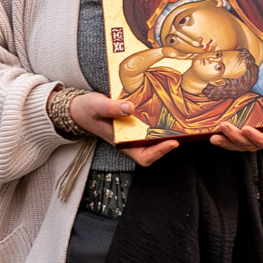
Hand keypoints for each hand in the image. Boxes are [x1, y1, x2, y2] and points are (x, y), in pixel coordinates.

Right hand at [63, 88, 180, 167]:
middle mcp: (130, 140)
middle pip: (155, 148)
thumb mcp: (97, 106)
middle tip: (184, 130)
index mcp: (121, 143)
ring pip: (155, 136)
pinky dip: (160, 120)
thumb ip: (112, 107)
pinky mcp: (135, 122)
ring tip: (180, 120)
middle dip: (170, 141)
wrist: (78, 108)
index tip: (172, 142)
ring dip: (167, 130)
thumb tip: (130, 108)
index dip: (159, 152)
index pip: (144, 156)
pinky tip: (168, 108)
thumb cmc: (86, 110)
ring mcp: (133, 132)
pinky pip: (151, 125)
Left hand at [211, 77, 262, 154]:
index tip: (247, 129)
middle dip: (237, 138)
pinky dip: (225, 139)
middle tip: (225, 126)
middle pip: (251, 145)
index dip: (258, 139)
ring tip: (215, 136)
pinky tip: (213, 135)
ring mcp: (256, 136)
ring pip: (241, 145)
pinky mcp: (247, 132)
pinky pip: (235, 140)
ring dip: (227, 141)